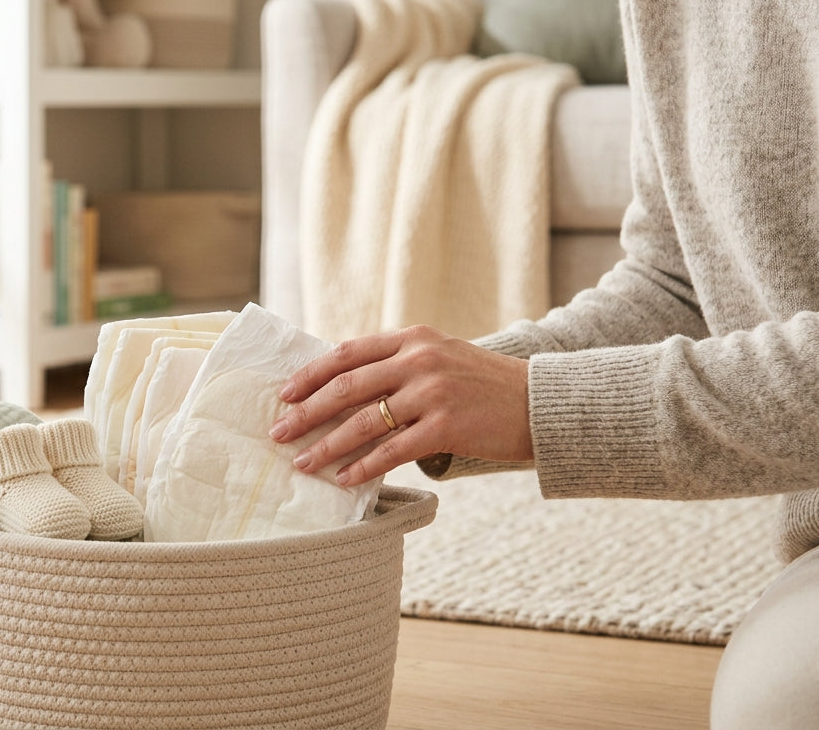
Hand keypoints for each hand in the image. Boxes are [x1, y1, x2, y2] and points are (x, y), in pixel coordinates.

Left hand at [269, 325, 532, 484]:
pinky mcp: (446, 426)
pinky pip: (391, 451)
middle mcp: (419, 360)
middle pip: (346, 386)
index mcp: (413, 338)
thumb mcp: (441, 356)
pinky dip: (362, 466)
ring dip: (326, 445)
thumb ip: (399, 363)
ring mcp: (432, 392)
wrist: (540, 403)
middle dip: (306, 412)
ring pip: (363, 422)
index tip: (284, 393)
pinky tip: (342, 479)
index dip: (311, 374)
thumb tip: (344, 387)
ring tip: (302, 463)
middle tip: (278, 432)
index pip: (348, 352)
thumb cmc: (484, 385)